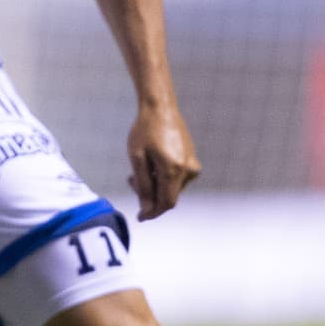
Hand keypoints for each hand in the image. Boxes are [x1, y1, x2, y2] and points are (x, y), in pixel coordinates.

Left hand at [127, 99, 201, 219]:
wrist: (160, 108)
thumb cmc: (144, 130)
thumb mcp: (137, 158)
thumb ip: (143, 185)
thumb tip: (146, 209)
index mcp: (174, 169)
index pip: (166, 203)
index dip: (153, 212)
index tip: (140, 217)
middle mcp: (188, 169)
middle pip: (169, 196)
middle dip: (150, 195)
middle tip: (132, 180)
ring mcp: (192, 164)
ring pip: (172, 188)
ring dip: (155, 185)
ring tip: (140, 170)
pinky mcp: (192, 160)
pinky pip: (177, 179)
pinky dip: (163, 178)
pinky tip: (152, 166)